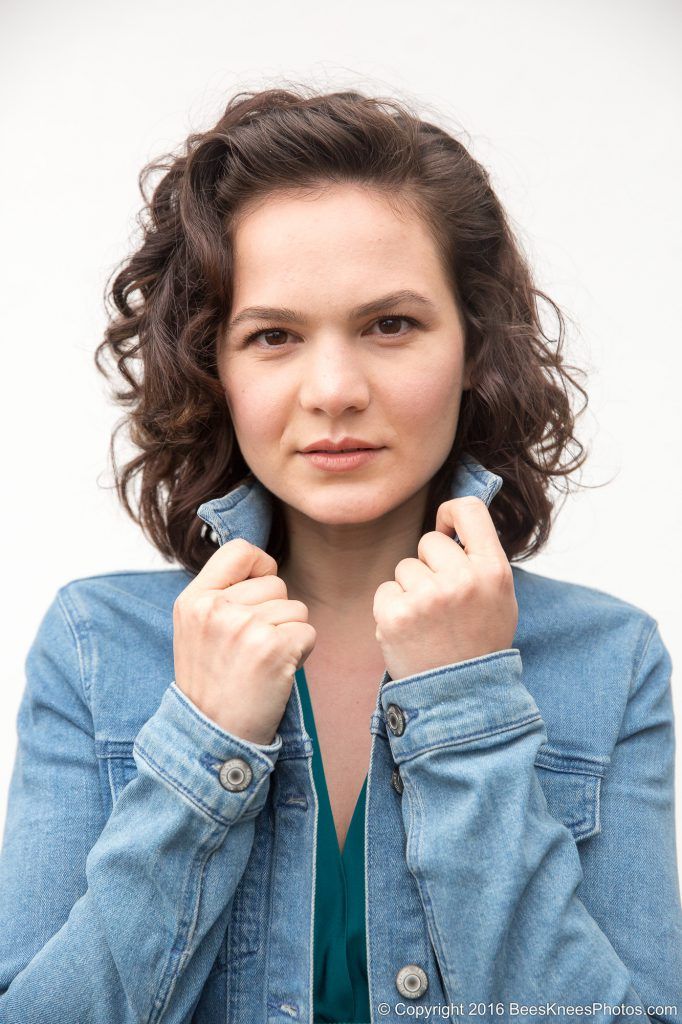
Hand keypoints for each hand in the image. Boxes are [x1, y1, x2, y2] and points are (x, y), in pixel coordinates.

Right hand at [173, 539, 315, 744]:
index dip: (260, 565)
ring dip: (289, 635)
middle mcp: (216, 609)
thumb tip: (265, 567)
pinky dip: (301, 653)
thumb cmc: (212, 683)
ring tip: (262, 663)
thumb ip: (222, 595)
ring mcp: (243, 627)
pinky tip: (277, 673)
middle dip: (276, 612)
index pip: (239, 550)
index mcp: (193, 600)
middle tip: (253, 649)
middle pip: (276, 583)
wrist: (212, 736)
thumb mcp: (196, 630)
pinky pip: (308, 632)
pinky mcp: (272, 648)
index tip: (260, 590)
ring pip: (296, 609)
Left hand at [373, 496, 517, 680]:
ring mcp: (428, 597)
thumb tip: (449, 521)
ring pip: (405, 568)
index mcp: (494, 570)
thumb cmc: (478, 642)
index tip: (444, 528)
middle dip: (430, 567)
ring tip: (429, 623)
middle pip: (429, 542)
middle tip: (443, 604)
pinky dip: (392, 610)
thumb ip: (479, 559)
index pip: (469, 509)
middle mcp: (463, 579)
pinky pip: (385, 591)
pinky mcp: (396, 615)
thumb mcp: (499, 598)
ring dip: (410, 591)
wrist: (462, 698)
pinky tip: (411, 633)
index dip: (450, 512)